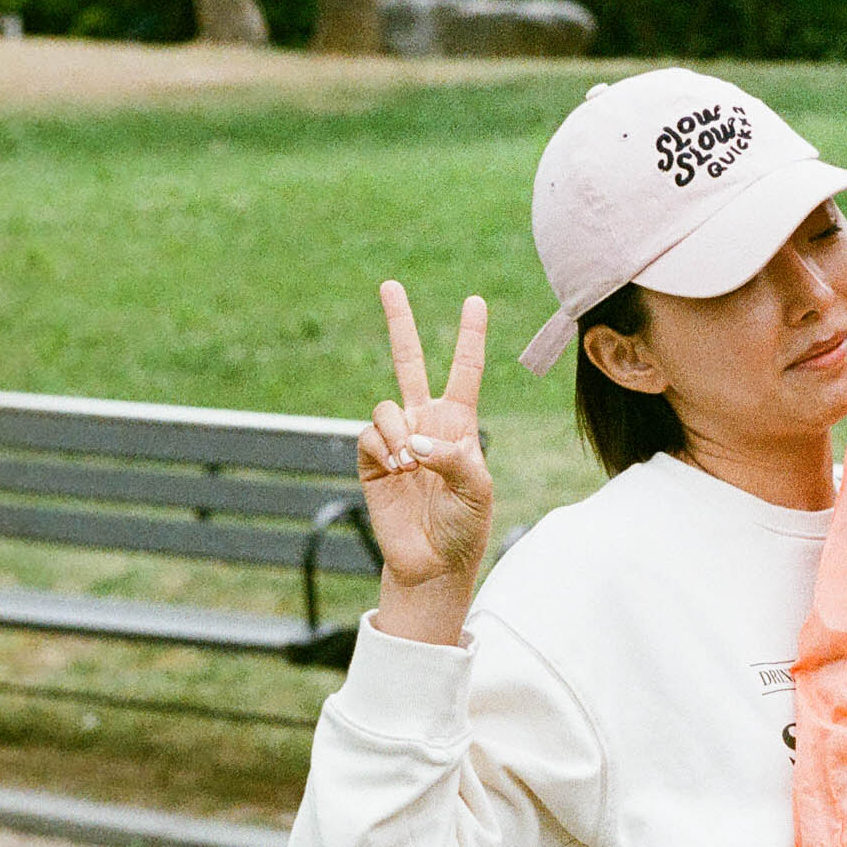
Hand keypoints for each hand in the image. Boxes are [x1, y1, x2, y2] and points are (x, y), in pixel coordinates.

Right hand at [363, 281, 495, 630]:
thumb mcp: (477, 488)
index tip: (475, 300)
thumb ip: (453, 457)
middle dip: (399, 323)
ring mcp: (396, 440)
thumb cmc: (465, 525)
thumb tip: (414, 442)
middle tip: (390, 284)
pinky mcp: (370, 460)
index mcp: (459, 422)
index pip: (464, 369)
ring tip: (410, 463)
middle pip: (408, 361)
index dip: (469, 336)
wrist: (434, 562)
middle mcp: (425, 423)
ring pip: (386, 406)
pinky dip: (383, 448)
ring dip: (398, 431)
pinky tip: (396, 469)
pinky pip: (369, 435)